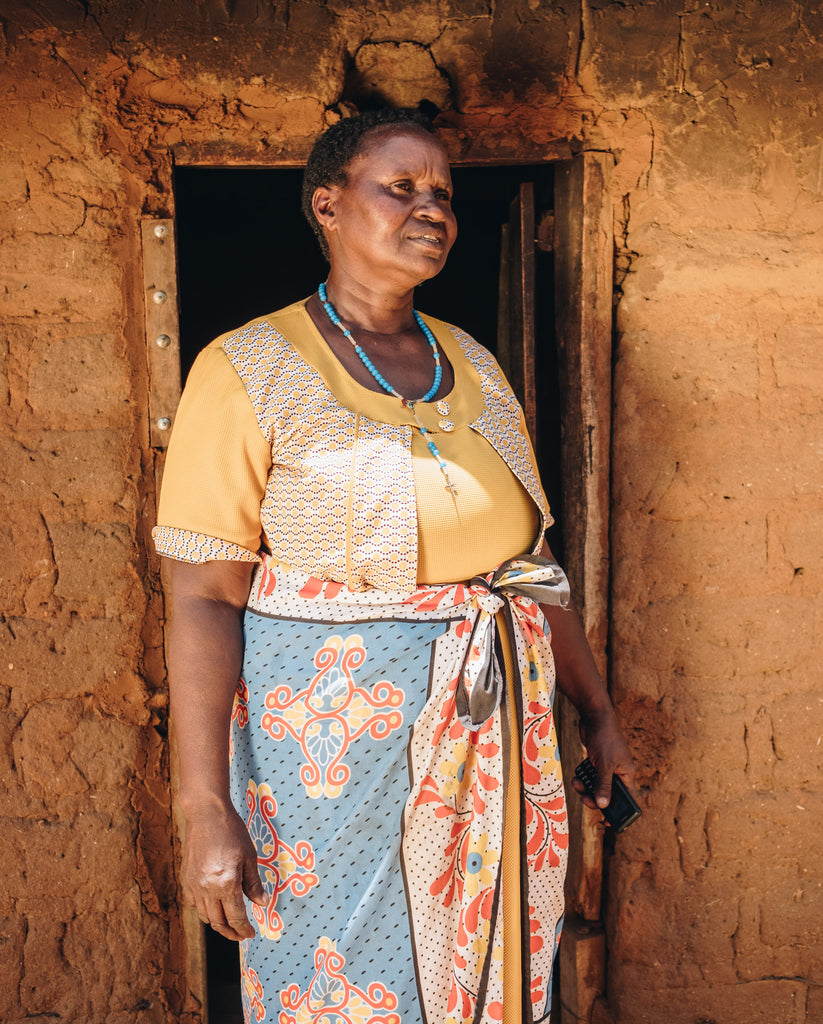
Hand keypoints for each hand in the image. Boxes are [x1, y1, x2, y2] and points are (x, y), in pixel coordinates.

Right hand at [182, 802, 269, 941]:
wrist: (206, 814)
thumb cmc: (231, 832)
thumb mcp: (249, 857)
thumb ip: (253, 884)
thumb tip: (262, 904)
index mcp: (226, 883)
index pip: (235, 917)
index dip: (244, 929)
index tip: (251, 934)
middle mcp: (207, 889)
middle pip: (218, 922)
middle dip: (231, 932)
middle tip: (241, 934)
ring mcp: (194, 885)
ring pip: (204, 916)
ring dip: (217, 923)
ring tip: (229, 923)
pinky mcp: (186, 879)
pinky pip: (194, 904)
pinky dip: (204, 911)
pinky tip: (213, 907)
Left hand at [573, 706, 635, 809]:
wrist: (594, 716)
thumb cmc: (604, 738)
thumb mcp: (604, 765)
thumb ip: (603, 786)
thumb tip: (603, 806)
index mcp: (627, 774)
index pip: (627, 799)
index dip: (619, 812)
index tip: (608, 823)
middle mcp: (619, 772)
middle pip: (608, 794)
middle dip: (595, 798)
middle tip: (585, 799)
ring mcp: (607, 767)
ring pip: (596, 786)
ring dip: (586, 788)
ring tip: (577, 784)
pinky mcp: (596, 761)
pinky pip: (590, 776)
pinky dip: (583, 778)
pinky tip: (577, 776)